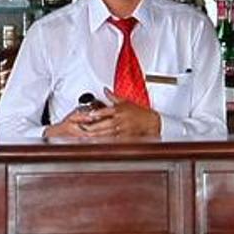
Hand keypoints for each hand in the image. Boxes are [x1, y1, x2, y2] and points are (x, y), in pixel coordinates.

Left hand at [44, 98, 159, 141]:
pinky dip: (106, 142)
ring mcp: (123, 129)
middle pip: (102, 125)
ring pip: (106, 134)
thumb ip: (113, 96)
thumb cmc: (139, 112)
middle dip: (91, 128)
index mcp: (118, 110)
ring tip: (86, 138)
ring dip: (95, 136)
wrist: (152, 122)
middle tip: (81, 129)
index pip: (103, 112)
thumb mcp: (125, 101)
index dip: (93, 115)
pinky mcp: (126, 137)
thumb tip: (105, 90)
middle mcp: (120, 120)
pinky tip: (99, 144)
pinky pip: (114, 140)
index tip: (84, 117)